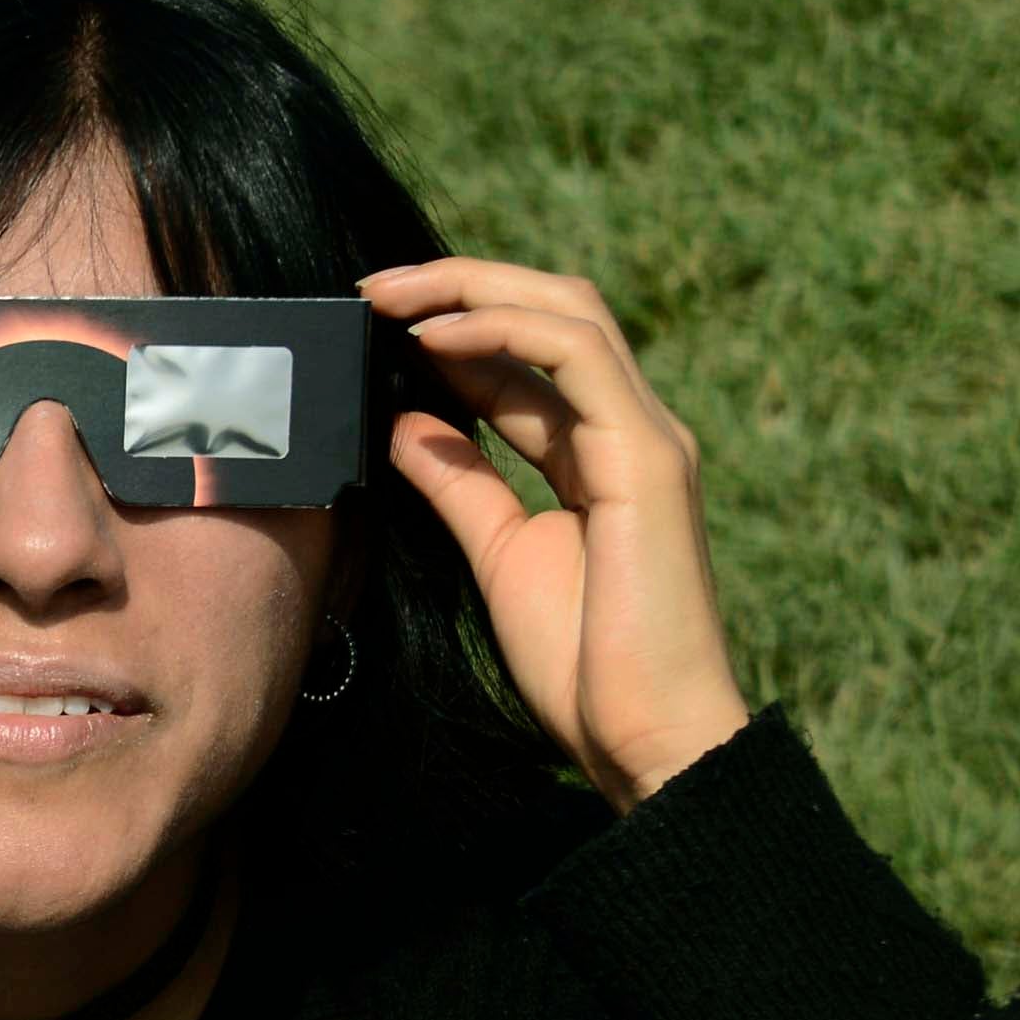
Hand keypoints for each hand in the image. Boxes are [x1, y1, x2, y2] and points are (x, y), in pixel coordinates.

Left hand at [365, 259, 753, 806]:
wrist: (643, 734)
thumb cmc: (584, 661)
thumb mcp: (499, 554)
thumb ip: (460, 484)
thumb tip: (406, 423)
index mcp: (599, 453)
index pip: (528, 359)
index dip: (453, 329)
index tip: (373, 322)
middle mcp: (630, 429)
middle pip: (555, 309)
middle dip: (462, 284)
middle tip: (373, 287)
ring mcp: (645, 437)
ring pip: (570, 312)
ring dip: (475, 290)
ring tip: (392, 294)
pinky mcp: (646, 458)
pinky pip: (577, 357)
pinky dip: (504, 332)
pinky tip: (436, 338)